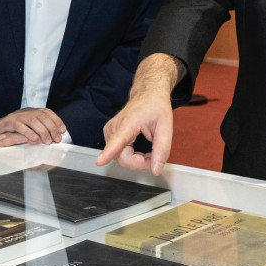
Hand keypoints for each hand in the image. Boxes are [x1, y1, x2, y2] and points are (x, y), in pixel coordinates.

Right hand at [0, 108, 66, 146]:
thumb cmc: (14, 135)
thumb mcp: (29, 132)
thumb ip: (40, 131)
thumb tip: (56, 136)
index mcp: (31, 112)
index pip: (47, 112)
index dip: (56, 120)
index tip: (63, 130)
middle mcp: (24, 112)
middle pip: (41, 115)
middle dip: (51, 127)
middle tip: (56, 139)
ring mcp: (15, 116)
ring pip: (32, 120)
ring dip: (42, 131)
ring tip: (47, 141)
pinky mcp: (7, 122)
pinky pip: (19, 126)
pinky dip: (28, 133)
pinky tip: (35, 140)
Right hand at [96, 54, 183, 174]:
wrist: (147, 95)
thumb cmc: (155, 107)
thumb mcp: (166, 127)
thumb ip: (162, 150)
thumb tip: (155, 170)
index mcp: (129, 122)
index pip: (118, 140)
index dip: (108, 152)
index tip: (100, 161)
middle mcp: (114, 127)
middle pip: (122, 157)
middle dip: (140, 162)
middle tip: (155, 155)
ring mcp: (109, 132)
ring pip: (120, 158)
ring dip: (136, 159)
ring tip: (148, 149)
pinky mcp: (109, 136)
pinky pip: (119, 155)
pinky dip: (131, 156)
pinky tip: (140, 148)